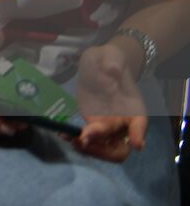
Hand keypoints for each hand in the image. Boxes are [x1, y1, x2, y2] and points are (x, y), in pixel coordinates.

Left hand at [73, 40, 148, 162]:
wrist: (101, 64)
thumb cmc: (110, 60)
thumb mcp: (111, 56)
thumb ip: (113, 62)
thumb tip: (112, 70)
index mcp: (134, 108)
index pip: (140, 125)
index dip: (138, 135)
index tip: (136, 143)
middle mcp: (124, 123)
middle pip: (121, 148)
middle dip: (104, 150)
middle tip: (85, 139)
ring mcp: (108, 127)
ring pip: (105, 150)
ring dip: (89, 149)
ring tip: (72, 139)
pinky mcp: (93, 124)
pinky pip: (90, 141)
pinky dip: (79, 142)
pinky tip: (65, 135)